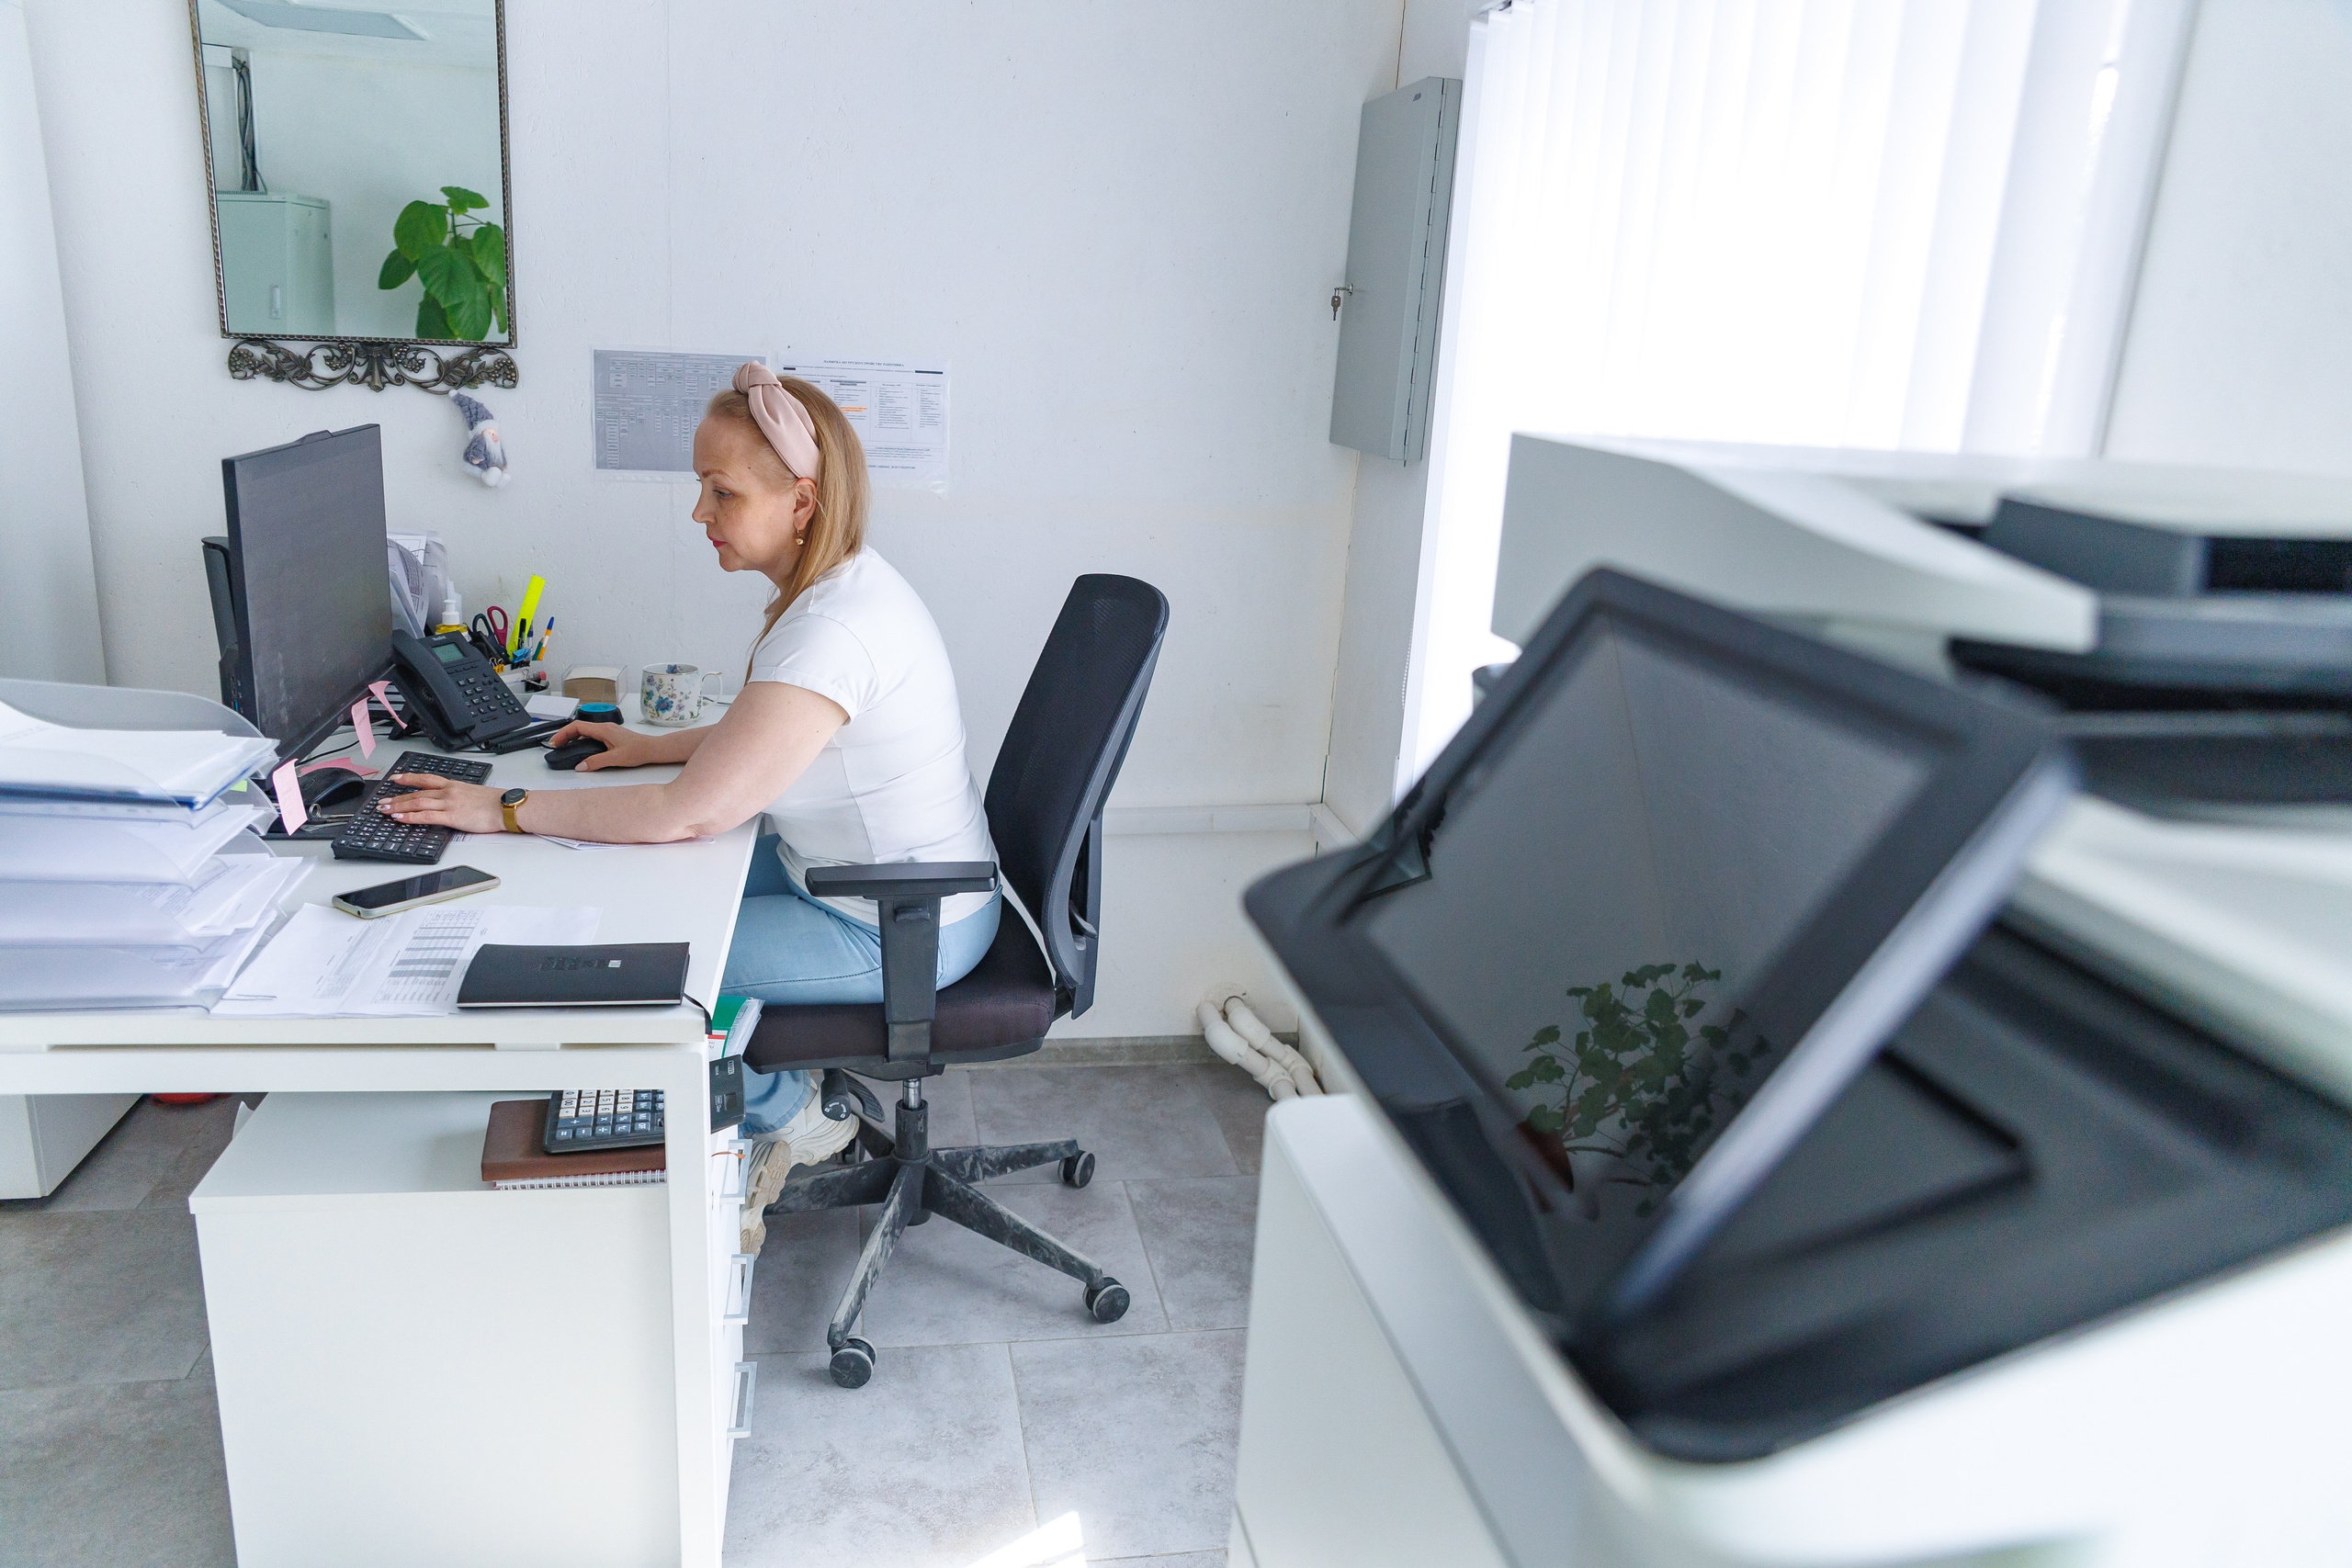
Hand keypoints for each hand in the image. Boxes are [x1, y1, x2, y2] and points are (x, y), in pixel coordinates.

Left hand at [376, 775, 507, 833]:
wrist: (507, 807)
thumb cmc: (496, 803)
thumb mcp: (475, 794)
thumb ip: (461, 797)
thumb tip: (455, 803)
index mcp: (454, 785)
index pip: (426, 779)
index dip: (408, 778)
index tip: (396, 778)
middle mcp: (448, 792)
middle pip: (417, 792)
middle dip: (397, 797)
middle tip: (382, 801)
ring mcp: (449, 803)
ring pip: (417, 802)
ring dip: (398, 806)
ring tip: (385, 810)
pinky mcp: (452, 816)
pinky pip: (425, 816)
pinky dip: (410, 817)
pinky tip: (399, 818)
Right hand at [543, 719, 657, 771]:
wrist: (653, 749)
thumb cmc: (638, 751)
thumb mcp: (616, 759)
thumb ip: (596, 762)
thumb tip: (580, 766)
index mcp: (603, 730)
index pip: (577, 726)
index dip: (563, 733)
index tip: (555, 742)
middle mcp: (604, 727)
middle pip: (579, 727)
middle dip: (565, 735)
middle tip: (555, 746)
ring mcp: (608, 731)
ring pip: (585, 731)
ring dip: (573, 737)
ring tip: (564, 747)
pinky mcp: (611, 736)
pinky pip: (592, 734)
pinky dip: (582, 739)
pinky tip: (580, 748)